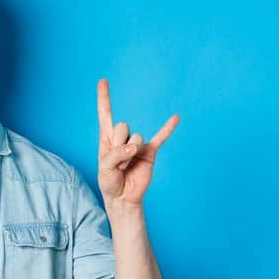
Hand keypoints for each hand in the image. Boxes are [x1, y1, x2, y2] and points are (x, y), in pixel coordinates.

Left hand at [96, 78, 178, 210]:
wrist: (124, 197)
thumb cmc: (110, 182)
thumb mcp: (104, 169)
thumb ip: (115, 155)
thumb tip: (134, 146)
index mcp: (107, 138)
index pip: (105, 114)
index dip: (104, 98)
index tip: (103, 81)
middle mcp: (123, 138)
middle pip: (122, 126)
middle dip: (118, 145)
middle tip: (117, 162)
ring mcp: (138, 144)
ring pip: (135, 137)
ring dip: (128, 154)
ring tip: (126, 166)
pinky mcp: (150, 152)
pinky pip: (160, 137)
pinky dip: (167, 128)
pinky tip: (175, 118)